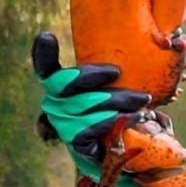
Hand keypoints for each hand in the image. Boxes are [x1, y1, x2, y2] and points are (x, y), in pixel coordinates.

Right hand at [32, 31, 156, 186]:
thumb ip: (107, 72)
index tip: (47, 37)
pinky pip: (95, 126)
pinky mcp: (76, 141)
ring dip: (118, 100)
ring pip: (88, 104)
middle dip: (96, 75)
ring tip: (142, 100)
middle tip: (118, 72)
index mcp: (58, 86)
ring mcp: (63, 123)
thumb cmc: (113, 109)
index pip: (44, 67)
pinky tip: (135, 117)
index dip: (42, 53)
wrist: (117, 150)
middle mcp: (54, 103)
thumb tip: (143, 50)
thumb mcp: (108, 87)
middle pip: (69, 82)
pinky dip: (117, 120)